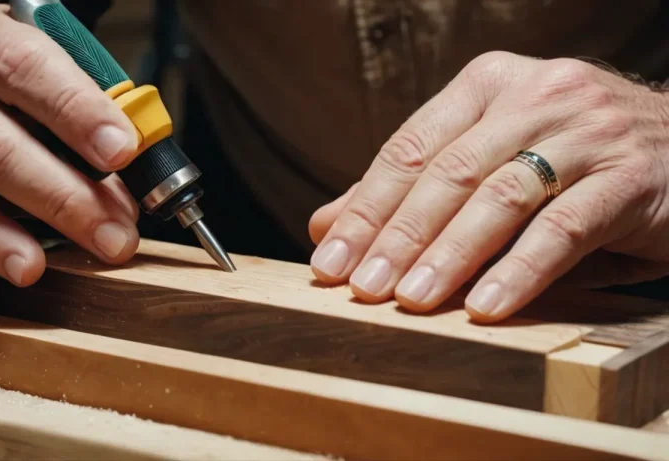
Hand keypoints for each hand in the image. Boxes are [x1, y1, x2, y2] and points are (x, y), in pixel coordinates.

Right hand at [0, 5, 141, 285]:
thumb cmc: (32, 74)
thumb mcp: (67, 67)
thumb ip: (101, 113)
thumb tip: (135, 181)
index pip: (29, 71)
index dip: (78, 113)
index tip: (122, 152)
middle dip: (64, 198)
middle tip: (115, 234)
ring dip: (7, 237)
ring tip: (45, 266)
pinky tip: (19, 265)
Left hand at [308, 51, 668, 322]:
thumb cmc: (572, 164)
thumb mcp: (490, 166)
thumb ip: (411, 192)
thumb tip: (325, 223)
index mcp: (488, 86)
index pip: (410, 148)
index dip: (365, 207)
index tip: (328, 258)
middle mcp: (535, 94)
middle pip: (449, 172)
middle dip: (398, 236)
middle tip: (361, 289)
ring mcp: (586, 130)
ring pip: (500, 197)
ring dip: (449, 255)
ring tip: (410, 300)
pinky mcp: (631, 176)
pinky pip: (563, 228)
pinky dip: (521, 270)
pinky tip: (487, 306)